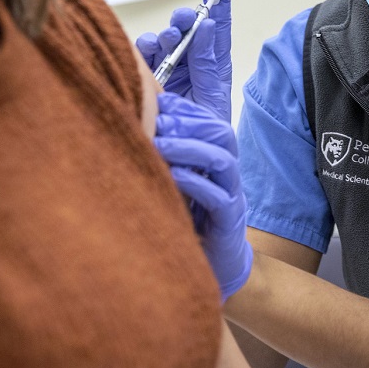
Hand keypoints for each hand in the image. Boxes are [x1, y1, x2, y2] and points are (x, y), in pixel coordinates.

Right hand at [136, 0, 231, 121]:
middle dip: (185, 19)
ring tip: (168, 40)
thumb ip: (207, 62)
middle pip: (188, 27)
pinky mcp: (149, 76)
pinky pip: (143, 55)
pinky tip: (147, 50)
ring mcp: (169, 66)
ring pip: (163, 38)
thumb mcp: (212, 95)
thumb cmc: (205, 129)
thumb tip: (206, 26)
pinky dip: (144, 48)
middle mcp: (191, 59)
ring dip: (165, 35)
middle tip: (184, 20)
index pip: (217, 24)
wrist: (185, 159)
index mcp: (214, 62)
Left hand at [154, 92, 252, 301]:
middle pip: (222, 134)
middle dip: (189, 124)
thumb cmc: (191, 220)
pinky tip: (172, 176)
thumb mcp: (178, 184)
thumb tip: (136, 127)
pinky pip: (218, 197)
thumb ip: (168, 159)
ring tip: (160, 146)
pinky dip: (195, 183)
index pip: (210, 122)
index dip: (187, 109)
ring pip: (222, 160)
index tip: (159, 103)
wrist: (216, 264)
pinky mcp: (228, 221)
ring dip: (190, 148)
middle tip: (159, 123)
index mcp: (218, 159)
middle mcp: (228, 173)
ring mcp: (232, 195)